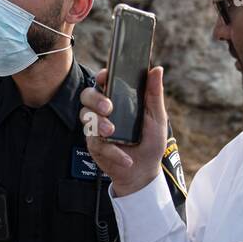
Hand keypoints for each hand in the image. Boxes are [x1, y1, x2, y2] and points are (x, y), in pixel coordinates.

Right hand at [79, 65, 168, 196]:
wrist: (143, 172)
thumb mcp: (157, 117)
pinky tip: (125, 158)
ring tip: (112, 132)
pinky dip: (112, 151)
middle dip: (95, 99)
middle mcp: (105, 111)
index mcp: (119, 99)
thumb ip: (154, 94)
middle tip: (108, 108)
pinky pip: (95, 142)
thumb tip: (157, 69)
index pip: (104, 82)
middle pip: (87, 95)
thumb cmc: (150, 143)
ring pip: (85, 116)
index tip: (104, 77)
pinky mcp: (94, 144)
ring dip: (98, 124)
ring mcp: (97, 127)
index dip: (101, 76)